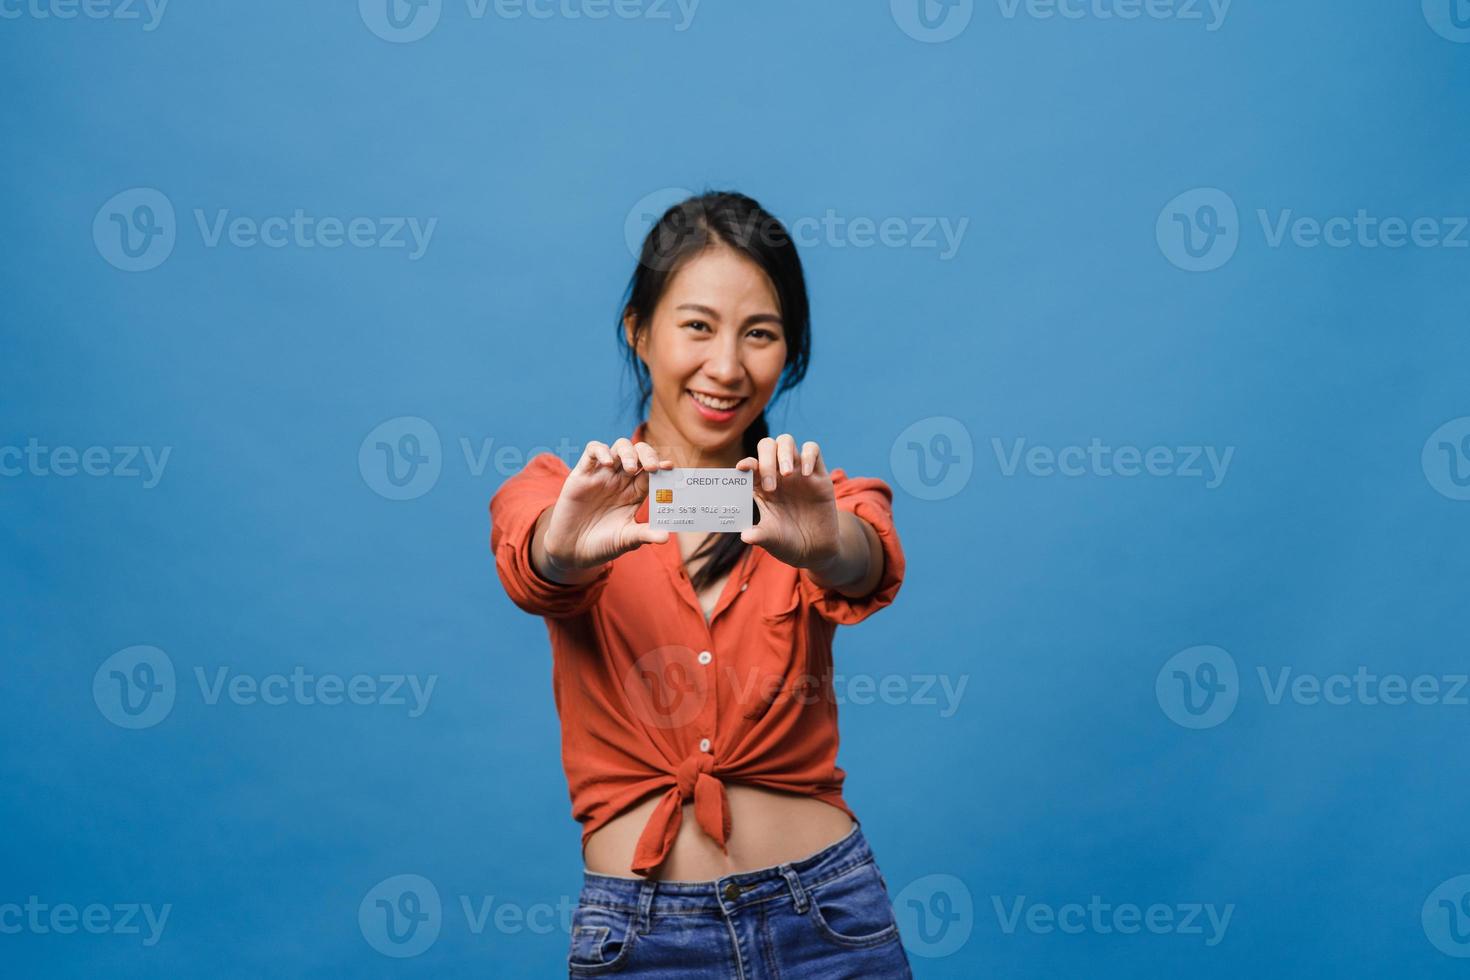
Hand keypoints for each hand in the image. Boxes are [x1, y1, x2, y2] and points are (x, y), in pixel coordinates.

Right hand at [543, 439, 672, 570]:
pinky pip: (592, 451)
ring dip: (628, 452)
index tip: (670, 468)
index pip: (652, 473)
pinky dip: (601, 451)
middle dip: (648, 454)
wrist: (572, 551)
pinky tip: (607, 463)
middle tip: (652, 467)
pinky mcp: (582, 474)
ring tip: (630, 468)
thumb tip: (667, 536)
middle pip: (638, 454)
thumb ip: (645, 534)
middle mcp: (621, 481)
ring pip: (618, 447)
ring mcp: (602, 475)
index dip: (662, 467)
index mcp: (635, 493)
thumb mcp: (626, 540)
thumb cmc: (602, 545)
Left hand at [736, 434, 841, 570]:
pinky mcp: (819, 475)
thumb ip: (759, 536)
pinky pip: (813, 449)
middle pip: (767, 446)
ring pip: (787, 441)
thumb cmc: (787, 543)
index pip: (751, 466)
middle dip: (766, 459)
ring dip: (784, 452)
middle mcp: (778, 475)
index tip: (743, 469)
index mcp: (761, 486)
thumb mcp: (771, 540)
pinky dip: (809, 455)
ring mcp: (798, 472)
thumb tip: (745, 536)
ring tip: (786, 474)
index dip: (746, 463)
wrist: (815, 550)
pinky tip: (806, 474)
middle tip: (771, 485)